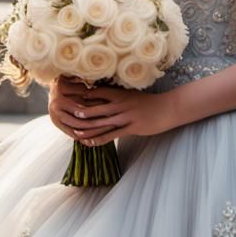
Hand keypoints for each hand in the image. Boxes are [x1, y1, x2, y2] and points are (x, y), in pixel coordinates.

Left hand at [49, 74, 175, 145]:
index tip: (69, 98)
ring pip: (102, 123)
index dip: (82, 96)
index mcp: (119, 94)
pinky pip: (112, 135)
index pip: (96, 93)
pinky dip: (99, 139)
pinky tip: (90, 143)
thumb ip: (117, 96)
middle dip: (80, 112)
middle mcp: (120, 104)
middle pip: (95, 108)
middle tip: (66, 114)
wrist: (168, 108)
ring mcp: (126, 116)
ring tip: (74, 131)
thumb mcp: (131, 96)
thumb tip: (101, 96)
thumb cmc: (149, 103)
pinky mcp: (132, 128)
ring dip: (87, 128)